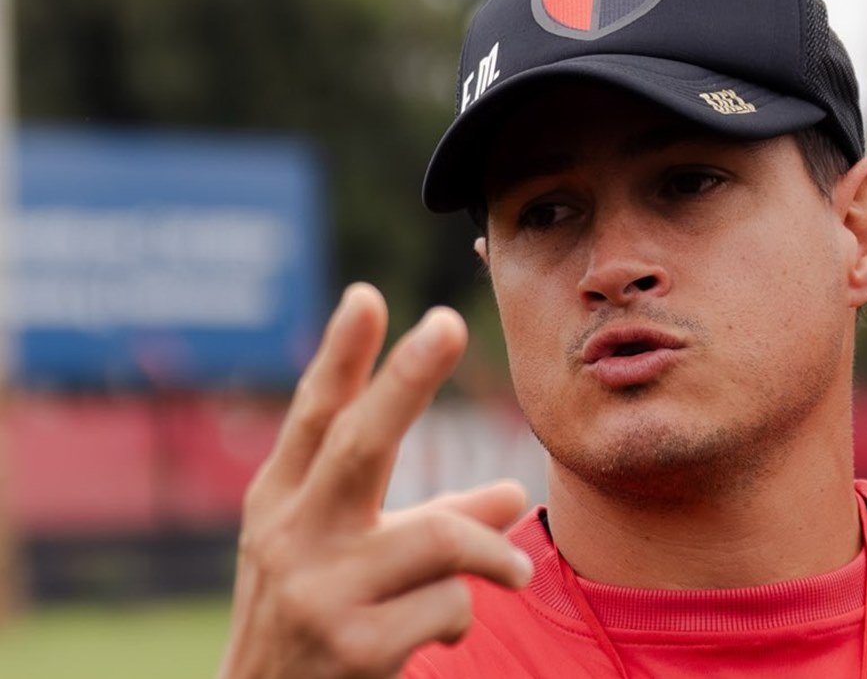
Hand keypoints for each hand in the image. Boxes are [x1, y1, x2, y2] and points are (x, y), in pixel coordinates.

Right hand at [217, 283, 532, 678]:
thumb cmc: (320, 623)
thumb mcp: (355, 561)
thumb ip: (429, 518)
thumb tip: (512, 493)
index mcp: (281, 503)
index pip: (313, 418)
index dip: (340, 356)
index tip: (366, 296)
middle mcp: (290, 538)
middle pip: (359, 443)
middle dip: (407, 379)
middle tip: (447, 322)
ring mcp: (319, 593)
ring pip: (441, 538)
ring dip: (491, 557)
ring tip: (509, 575)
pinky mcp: (355, 648)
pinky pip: (452, 603)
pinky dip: (465, 614)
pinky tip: (448, 634)